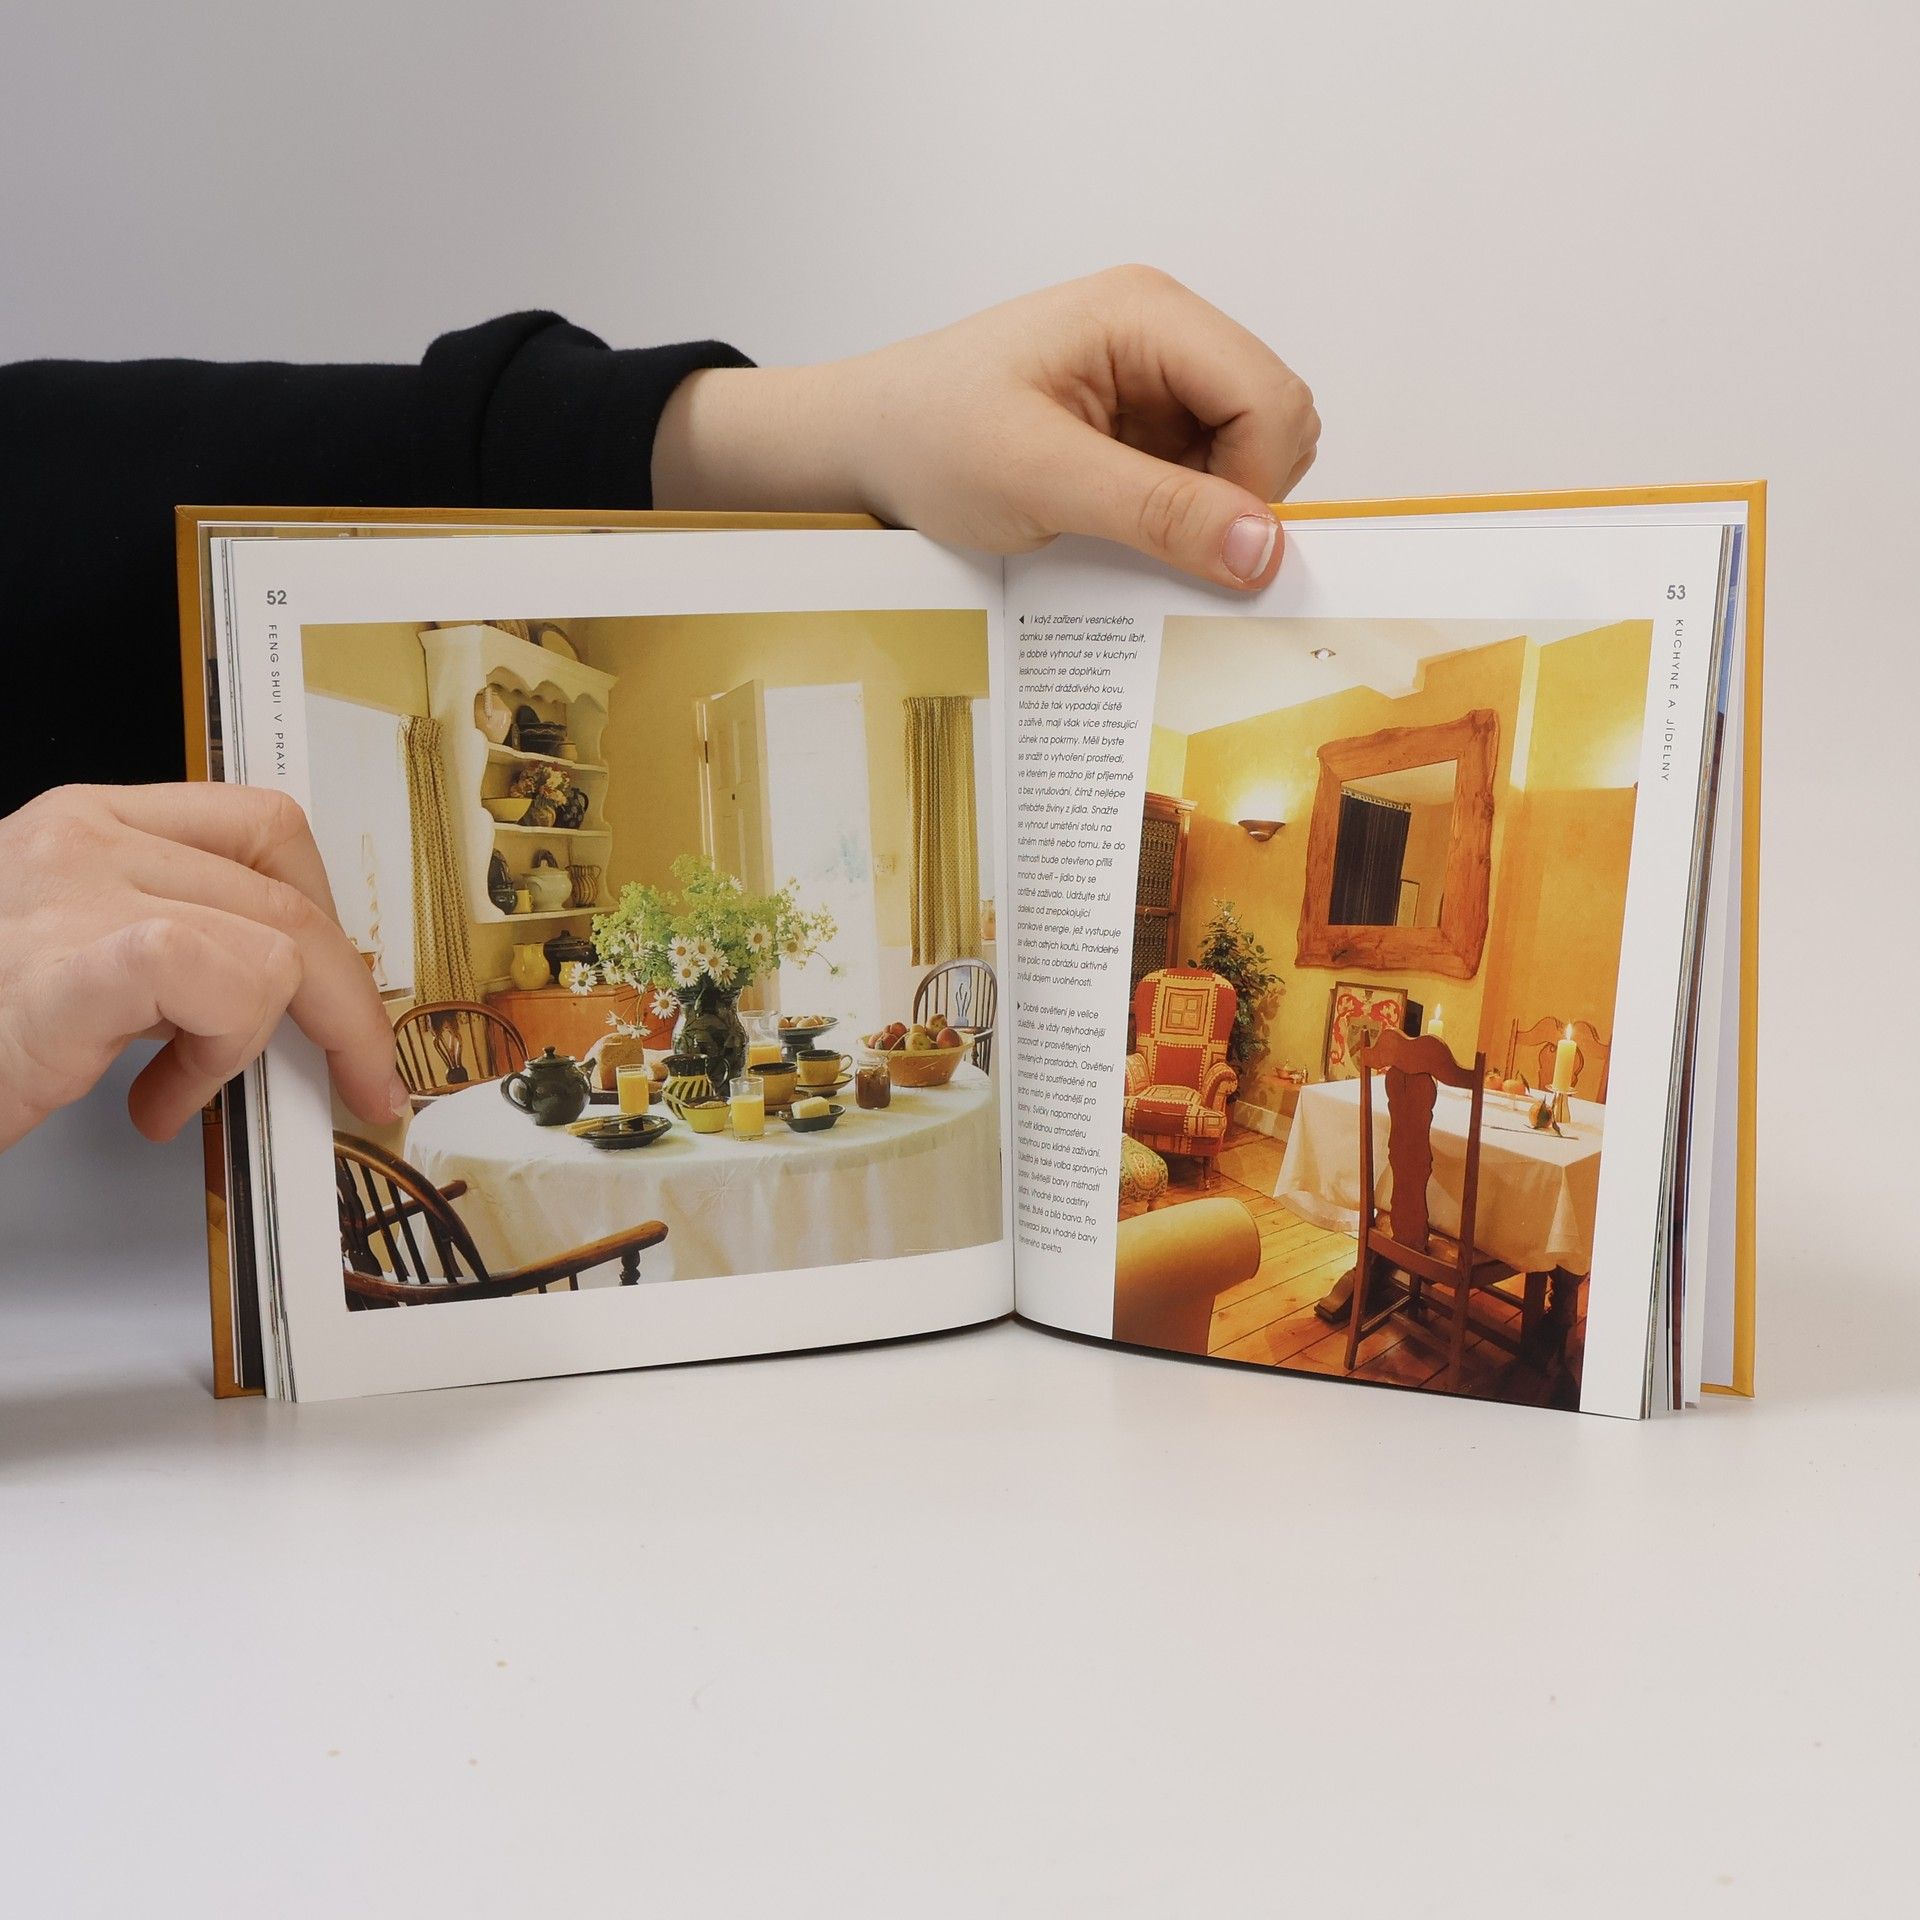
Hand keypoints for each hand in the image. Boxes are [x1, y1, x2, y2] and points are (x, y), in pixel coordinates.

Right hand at [0, 784, 407, 1151]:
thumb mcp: (66, 966)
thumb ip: (163, 955)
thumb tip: (267, 995)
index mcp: (85, 825)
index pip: (263, 828)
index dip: (322, 914)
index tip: (342, 993)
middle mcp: (83, 838)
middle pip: (289, 885)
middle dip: (344, 996)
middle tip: (357, 1072)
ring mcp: (75, 890)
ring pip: (275, 941)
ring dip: (257, 1040)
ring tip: (182, 1090)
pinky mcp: (75, 961)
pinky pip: (228, 981)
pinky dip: (220, 1056)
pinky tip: (156, 1104)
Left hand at [652, 265, 1318, 588]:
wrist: (864, 445)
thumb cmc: (928, 437)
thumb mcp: (1039, 480)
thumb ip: (1156, 512)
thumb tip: (1263, 549)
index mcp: (1147, 314)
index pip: (1272, 397)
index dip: (1256, 483)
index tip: (1206, 548)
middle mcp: (1165, 333)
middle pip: (1275, 423)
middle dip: (1238, 497)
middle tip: (1153, 538)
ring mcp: (1156, 379)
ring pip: (1248, 456)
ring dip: (1207, 512)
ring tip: (1117, 526)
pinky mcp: (1141, 423)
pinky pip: (1203, 477)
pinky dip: (1181, 517)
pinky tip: (1114, 524)